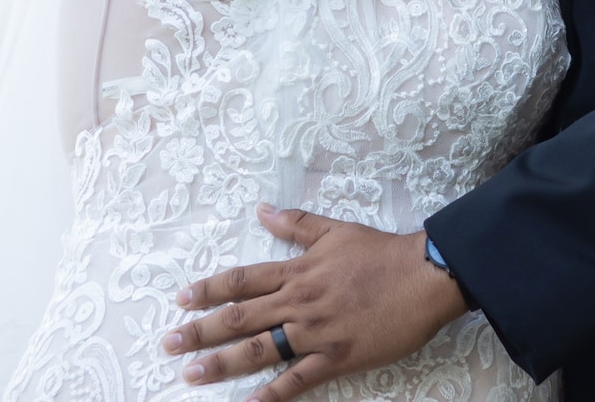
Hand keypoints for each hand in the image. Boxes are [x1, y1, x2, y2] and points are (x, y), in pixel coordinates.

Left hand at [161, 205, 466, 400]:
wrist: (424, 275)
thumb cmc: (383, 252)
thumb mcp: (336, 230)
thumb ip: (296, 225)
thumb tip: (262, 211)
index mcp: (298, 270)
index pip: (243, 280)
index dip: (210, 289)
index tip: (181, 298)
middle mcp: (299, 301)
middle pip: (240, 316)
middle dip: (201, 330)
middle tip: (169, 342)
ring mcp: (316, 331)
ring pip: (260, 349)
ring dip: (222, 362)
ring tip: (191, 373)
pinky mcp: (336, 356)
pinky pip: (298, 379)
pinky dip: (272, 394)